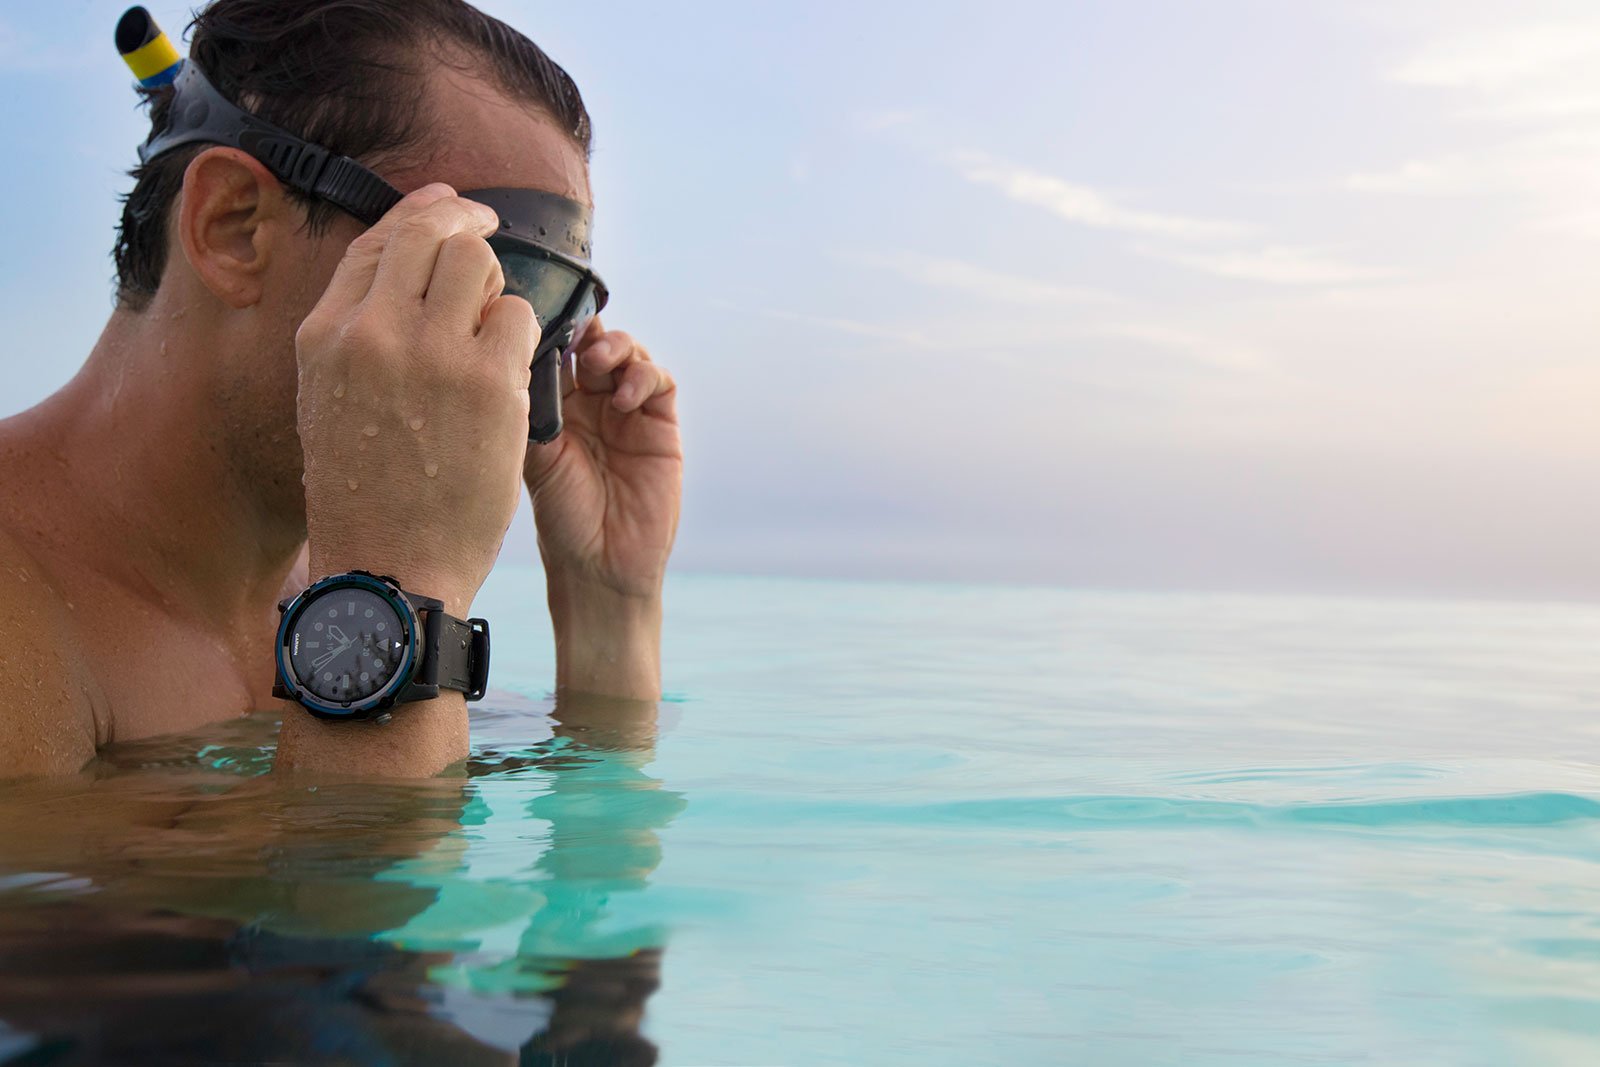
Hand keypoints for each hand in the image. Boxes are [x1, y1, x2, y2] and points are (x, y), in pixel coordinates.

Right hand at [295, 183, 536, 616]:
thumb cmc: (367, 494)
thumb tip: (410, 256)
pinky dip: (521, 338)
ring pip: (481, 266)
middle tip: (490, 241)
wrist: (394, 567)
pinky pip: (520, 318)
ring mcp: (433, 353)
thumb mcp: (331, 400)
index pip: (379, 241)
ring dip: (496, 289)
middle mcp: (372, 333)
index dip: (424, 214)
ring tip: (491, 333)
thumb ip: (361, 329)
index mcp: (324, 336)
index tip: (452, 208)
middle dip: (469, 233)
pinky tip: (508, 374)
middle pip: (433, 236)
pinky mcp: (490, 382)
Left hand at [523, 319, 681, 601]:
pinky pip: (659, 382)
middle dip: (587, 330)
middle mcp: (590, 403)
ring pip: (628, 353)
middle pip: (593, 341)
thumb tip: (527, 349)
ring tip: (600, 364)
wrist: (601, 564)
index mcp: (554, 406)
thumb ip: (535, 405)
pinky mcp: (661, 426)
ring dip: (616, 347)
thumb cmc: (560, 518)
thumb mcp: (534, 456)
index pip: (556, 350)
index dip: (553, 328)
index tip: (543, 317)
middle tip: (577, 338)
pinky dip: (644, 377)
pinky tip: (625, 399)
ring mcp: (628, 412)